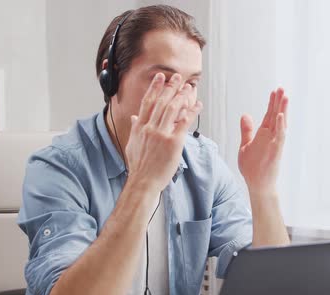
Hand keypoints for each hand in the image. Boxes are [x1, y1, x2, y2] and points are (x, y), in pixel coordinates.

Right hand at [125, 73, 201, 192]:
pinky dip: (192, 112)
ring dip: (181, 96)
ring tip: (188, 87)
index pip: (148, 102)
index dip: (155, 88)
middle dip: (170, 87)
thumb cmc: (139, 166)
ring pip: (172, 109)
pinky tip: (197, 105)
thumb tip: (135, 118)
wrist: (143, 181)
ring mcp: (161, 134)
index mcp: (140, 127)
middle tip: (178, 77)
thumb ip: (135, 129)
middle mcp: (150, 128)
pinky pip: (184, 122)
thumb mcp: (132, 144)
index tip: (160, 78)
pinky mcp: (173, 142)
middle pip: (162, 102)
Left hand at [238, 88, 287, 194]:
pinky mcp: (276, 151)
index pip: (269, 115)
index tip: (274, 91)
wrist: (258, 184)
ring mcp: (275, 143)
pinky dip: (280, 126)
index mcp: (264, 134)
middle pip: (276, 115)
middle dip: (278, 102)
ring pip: (280, 123)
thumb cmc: (252, 168)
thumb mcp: (245, 145)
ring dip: (283, 110)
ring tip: (285, 96)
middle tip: (281, 88)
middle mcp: (271, 137)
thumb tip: (245, 115)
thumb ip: (246, 131)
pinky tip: (280, 116)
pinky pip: (279, 136)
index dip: (271, 103)